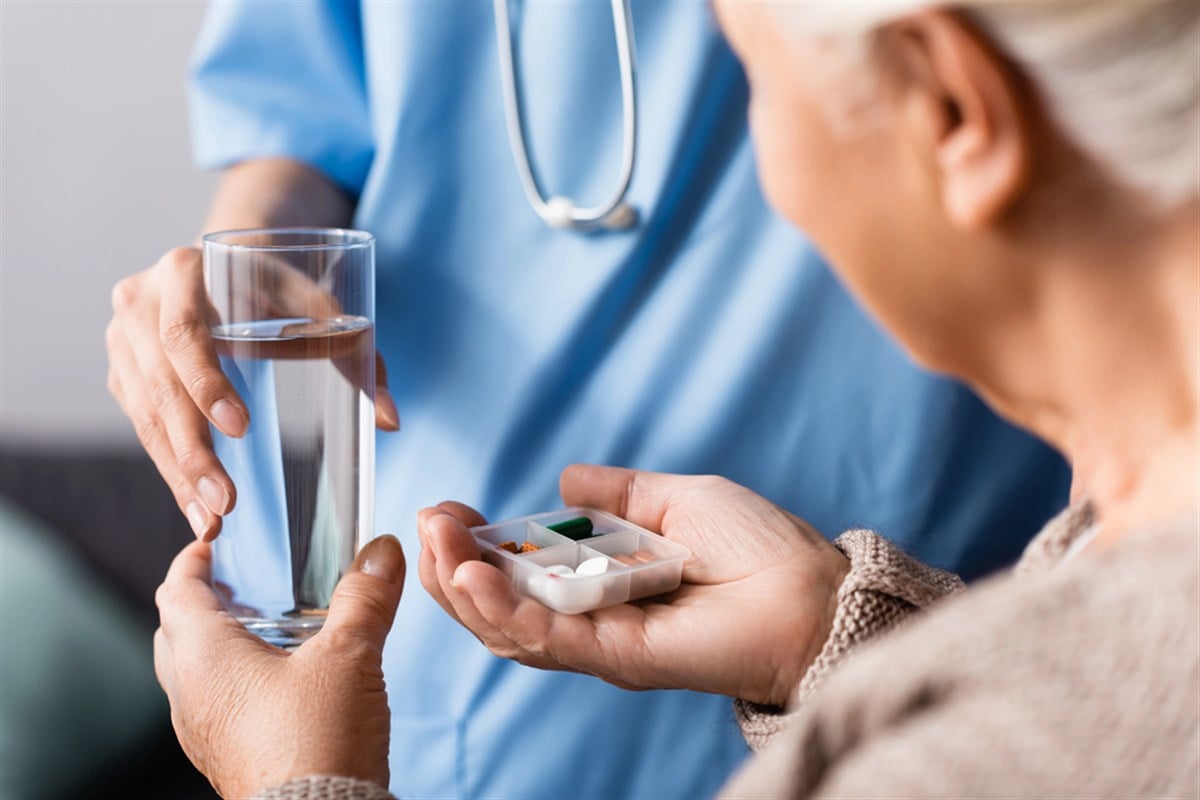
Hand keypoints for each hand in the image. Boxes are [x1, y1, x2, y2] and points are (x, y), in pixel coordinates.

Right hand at [107, 246, 400, 540]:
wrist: (223, 268)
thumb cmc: (274, 288)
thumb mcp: (312, 302)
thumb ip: (354, 351)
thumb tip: (391, 419)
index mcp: (183, 271)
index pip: (184, 333)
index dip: (207, 382)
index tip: (240, 428)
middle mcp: (140, 303)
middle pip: (160, 385)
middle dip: (194, 450)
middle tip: (226, 502)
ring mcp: (124, 342)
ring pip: (147, 416)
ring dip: (180, 473)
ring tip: (213, 519)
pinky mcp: (123, 375)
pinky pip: (143, 428)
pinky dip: (171, 470)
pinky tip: (194, 507)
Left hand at [153, 534, 404, 798]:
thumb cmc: (319, 741)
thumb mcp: (350, 656)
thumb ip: (364, 598)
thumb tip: (383, 551)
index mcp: (203, 657)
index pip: (175, 590)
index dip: (194, 558)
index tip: (216, 539)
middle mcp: (190, 694)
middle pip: (176, 630)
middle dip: (205, 600)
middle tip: (244, 580)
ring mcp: (204, 733)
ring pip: (195, 672)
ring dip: (221, 644)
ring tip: (270, 628)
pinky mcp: (228, 759)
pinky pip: (218, 707)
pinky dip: (238, 682)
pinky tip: (283, 682)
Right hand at [418, 465, 849, 706]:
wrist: (814, 591)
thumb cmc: (760, 546)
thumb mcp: (678, 499)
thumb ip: (619, 494)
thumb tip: (565, 479)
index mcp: (603, 582)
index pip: (519, 574)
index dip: (477, 546)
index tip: (450, 510)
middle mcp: (593, 619)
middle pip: (500, 607)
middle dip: (452, 565)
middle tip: (429, 522)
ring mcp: (603, 643)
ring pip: (510, 628)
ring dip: (464, 586)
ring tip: (436, 542)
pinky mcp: (620, 659)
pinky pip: (549, 640)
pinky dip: (507, 610)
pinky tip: (476, 576)